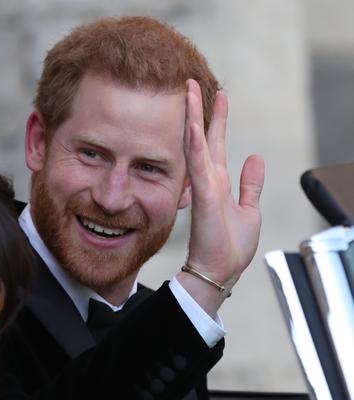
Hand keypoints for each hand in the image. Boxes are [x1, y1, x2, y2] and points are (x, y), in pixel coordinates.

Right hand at [177, 79, 264, 311]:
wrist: (219, 270)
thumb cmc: (231, 247)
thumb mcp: (249, 210)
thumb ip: (251, 184)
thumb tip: (256, 158)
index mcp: (219, 183)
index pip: (216, 144)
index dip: (217, 119)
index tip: (217, 96)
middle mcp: (208, 180)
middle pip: (203, 137)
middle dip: (200, 109)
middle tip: (193, 83)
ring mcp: (204, 186)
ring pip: (196, 145)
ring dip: (193, 118)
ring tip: (190, 92)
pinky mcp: (204, 196)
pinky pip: (198, 165)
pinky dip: (195, 145)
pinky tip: (193, 125)